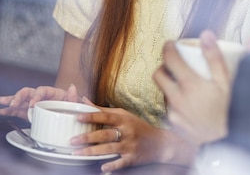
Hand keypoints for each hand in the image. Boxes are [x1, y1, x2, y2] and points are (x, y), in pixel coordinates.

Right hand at [0, 84, 79, 118]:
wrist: (72, 115)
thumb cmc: (74, 108)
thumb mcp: (75, 103)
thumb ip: (73, 97)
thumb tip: (72, 87)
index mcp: (52, 92)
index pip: (41, 91)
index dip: (35, 96)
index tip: (32, 104)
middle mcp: (41, 96)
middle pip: (28, 92)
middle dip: (19, 97)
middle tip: (14, 103)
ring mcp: (34, 103)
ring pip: (20, 100)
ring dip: (10, 101)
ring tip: (1, 103)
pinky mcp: (29, 112)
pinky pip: (18, 110)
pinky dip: (9, 110)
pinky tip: (2, 111)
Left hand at [70, 98, 195, 171]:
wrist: (159, 142)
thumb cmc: (138, 127)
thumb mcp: (124, 116)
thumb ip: (103, 110)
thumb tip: (83, 101)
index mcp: (124, 120)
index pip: (106, 116)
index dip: (92, 116)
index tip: (78, 117)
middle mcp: (127, 132)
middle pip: (105, 134)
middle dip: (87, 138)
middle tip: (71, 140)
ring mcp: (130, 145)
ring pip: (109, 149)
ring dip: (92, 152)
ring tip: (76, 153)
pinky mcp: (133, 158)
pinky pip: (121, 163)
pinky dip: (112, 166)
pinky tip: (102, 168)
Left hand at [153, 31, 230, 145]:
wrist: (227, 141)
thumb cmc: (230, 110)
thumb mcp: (227, 81)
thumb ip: (216, 57)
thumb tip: (207, 34)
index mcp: (189, 84)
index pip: (169, 58)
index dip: (168, 47)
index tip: (172, 43)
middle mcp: (177, 97)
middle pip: (158, 75)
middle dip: (164, 66)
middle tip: (176, 62)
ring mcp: (175, 112)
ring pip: (163, 92)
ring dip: (170, 84)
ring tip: (185, 82)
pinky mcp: (176, 124)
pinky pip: (170, 108)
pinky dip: (176, 101)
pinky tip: (189, 101)